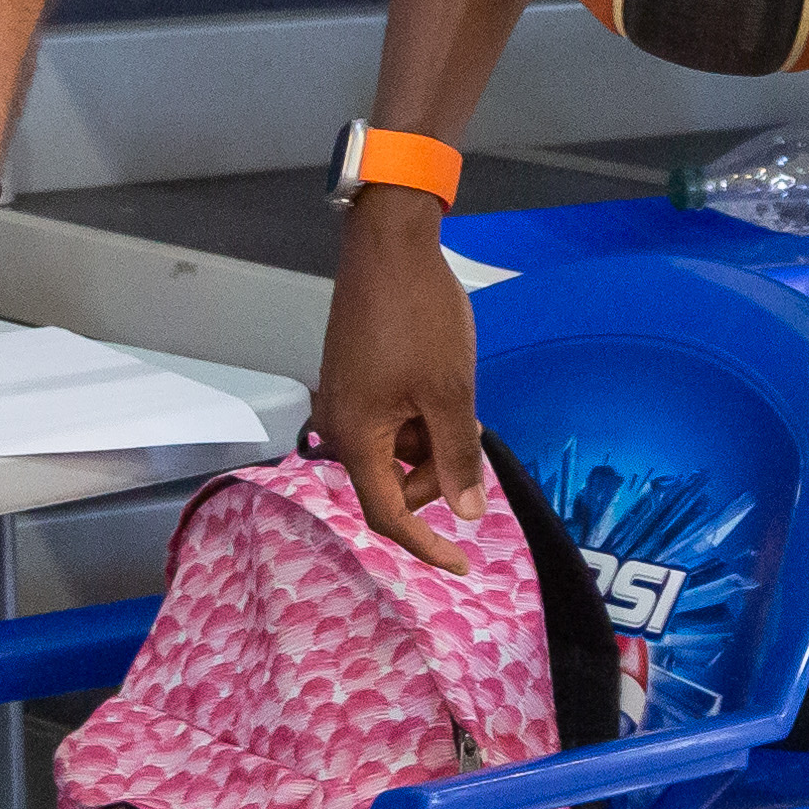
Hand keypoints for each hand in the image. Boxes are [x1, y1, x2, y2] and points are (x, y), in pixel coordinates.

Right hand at [311, 191, 490, 571]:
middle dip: (435, 470)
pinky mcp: (352, 377)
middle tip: (470, 427)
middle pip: (392, 482)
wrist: (388, 243)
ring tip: (457, 394)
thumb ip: (456, 457)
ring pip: (394, 448)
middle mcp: (337, 426)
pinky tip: (441, 383)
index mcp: (355, 437)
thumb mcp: (450, 391)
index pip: (387, 515)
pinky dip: (418, 416)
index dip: (425, 546)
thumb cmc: (419, 317)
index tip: (463, 565)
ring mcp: (343, 400)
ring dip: (430, 438)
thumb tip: (465, 515)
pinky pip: (389, 419)